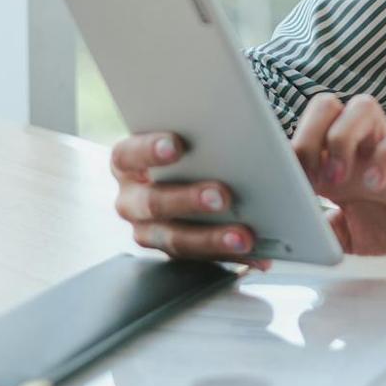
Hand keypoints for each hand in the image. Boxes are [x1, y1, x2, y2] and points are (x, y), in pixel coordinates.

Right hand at [110, 132, 271, 269]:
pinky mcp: (175, 250)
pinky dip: (230, 255)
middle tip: (222, 196)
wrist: (199, 166)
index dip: (149, 150)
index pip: (128, 154)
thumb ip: (205, 129)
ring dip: (212, 238)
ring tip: (243, 236)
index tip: (175, 146)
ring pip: (175, 239)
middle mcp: (132, 199)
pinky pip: (200, 258)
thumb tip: (245, 127)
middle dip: (189, 199)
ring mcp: (149, 229)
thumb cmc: (195, 142)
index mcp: (128, 162)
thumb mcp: (193, 132)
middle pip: (153, 202)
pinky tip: (257, 252)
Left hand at [290, 92, 385, 256]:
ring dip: (344, 138)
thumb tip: (286, 241)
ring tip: (341, 178)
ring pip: (363, 105)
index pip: (301, 131)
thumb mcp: (345, 237)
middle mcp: (359, 145)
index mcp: (335, 160)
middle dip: (310, 132)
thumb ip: (318, 233)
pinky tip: (377, 183)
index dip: (283, 148)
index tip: (277, 181)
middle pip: (325, 103)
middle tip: (310, 173)